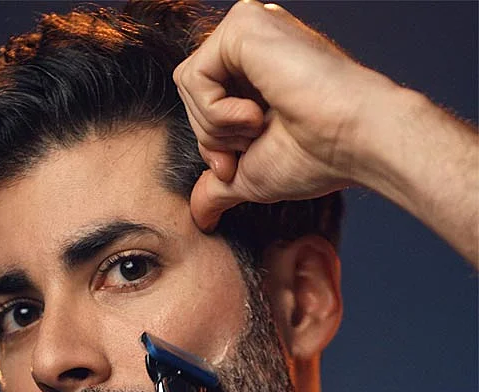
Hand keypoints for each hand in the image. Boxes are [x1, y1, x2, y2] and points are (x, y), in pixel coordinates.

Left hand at [173, 0, 396, 230]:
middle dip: (213, 137)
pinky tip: (256, 114)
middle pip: (190, 94)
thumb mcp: (249, 176)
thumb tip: (199, 217)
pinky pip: (195, 76)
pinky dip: (217, 112)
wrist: (352, 141)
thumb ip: (217, 187)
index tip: (236, 166)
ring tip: (260, 126)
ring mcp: (247, 29)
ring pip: (189, 84)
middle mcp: (250, 43)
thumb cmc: (313, 158)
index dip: (211, 146)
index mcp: (253, 70)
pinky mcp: (244, 25)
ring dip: (218, 125)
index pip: (200, 106)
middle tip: (251, 144)